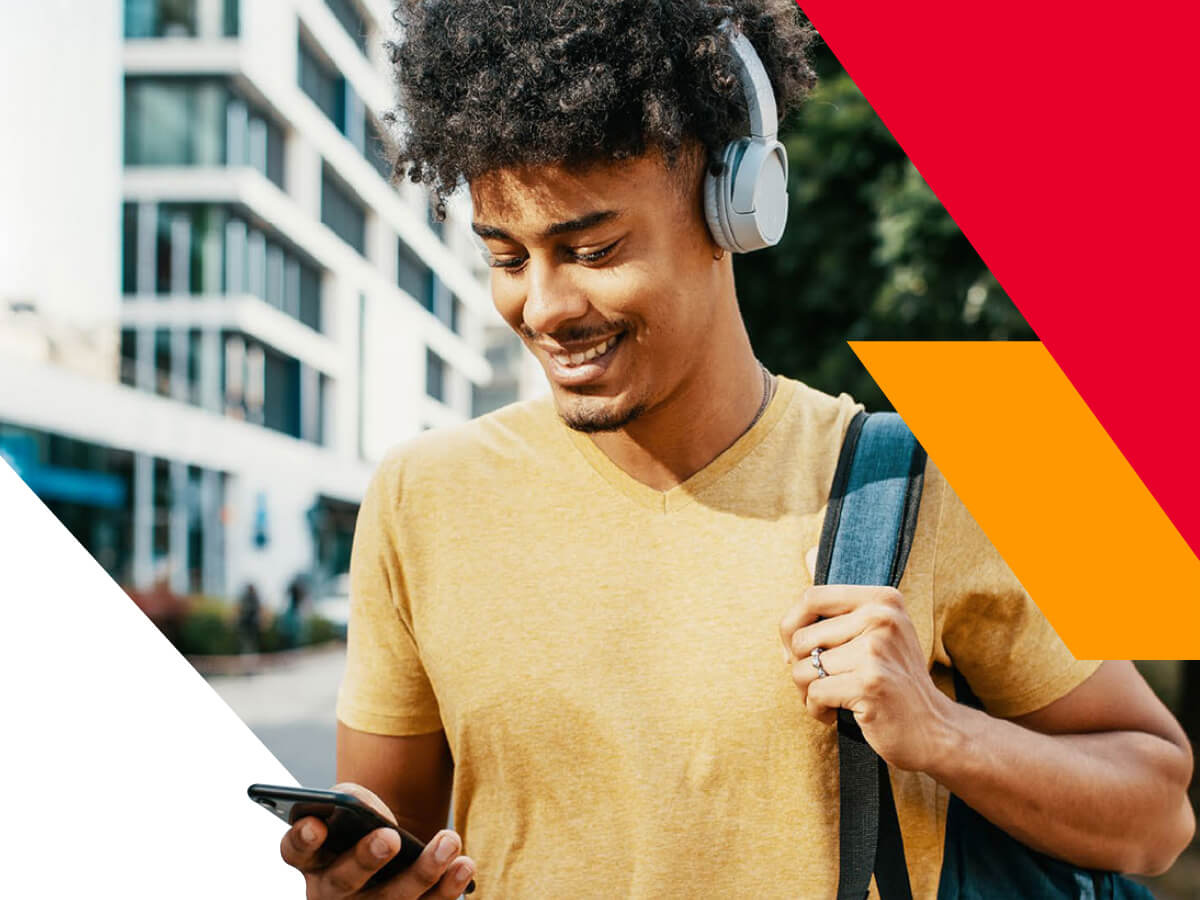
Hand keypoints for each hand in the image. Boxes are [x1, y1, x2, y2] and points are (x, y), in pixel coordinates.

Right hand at [279, 782, 476, 898]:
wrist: (389, 854)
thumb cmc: (363, 824)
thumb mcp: (352, 807)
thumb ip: (355, 802)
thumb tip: (371, 812)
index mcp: (312, 860)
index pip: (296, 851)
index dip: (303, 839)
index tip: (316, 823)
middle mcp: (332, 893)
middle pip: (345, 881)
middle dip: (366, 859)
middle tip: (390, 837)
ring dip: (424, 871)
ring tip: (449, 840)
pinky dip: (448, 888)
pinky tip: (464, 865)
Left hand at [778, 550, 954, 771]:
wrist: (933, 728)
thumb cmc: (893, 678)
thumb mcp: (877, 629)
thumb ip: (840, 598)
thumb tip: (809, 552)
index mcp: (882, 598)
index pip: (810, 597)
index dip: (792, 628)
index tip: (800, 651)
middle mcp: (881, 617)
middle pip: (802, 638)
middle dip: (801, 667)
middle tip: (824, 681)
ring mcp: (877, 650)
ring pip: (802, 668)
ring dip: (808, 692)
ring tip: (834, 698)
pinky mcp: (870, 683)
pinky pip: (814, 693)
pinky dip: (817, 710)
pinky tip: (837, 714)